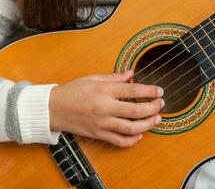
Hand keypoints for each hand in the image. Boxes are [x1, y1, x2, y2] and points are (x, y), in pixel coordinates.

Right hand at [49, 70, 164, 147]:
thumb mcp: (92, 78)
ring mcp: (102, 123)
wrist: (53, 108)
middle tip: (161, 105)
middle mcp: (105, 108)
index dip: (150, 91)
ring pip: (131, 129)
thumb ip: (114, 77)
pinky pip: (119, 141)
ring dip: (148, 125)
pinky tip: (139, 135)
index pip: (133, 91)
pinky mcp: (98, 134)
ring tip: (156, 119)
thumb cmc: (72, 91)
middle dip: (153, 108)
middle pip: (136, 111)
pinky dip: (132, 140)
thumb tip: (131, 73)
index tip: (160, 91)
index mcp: (104, 91)